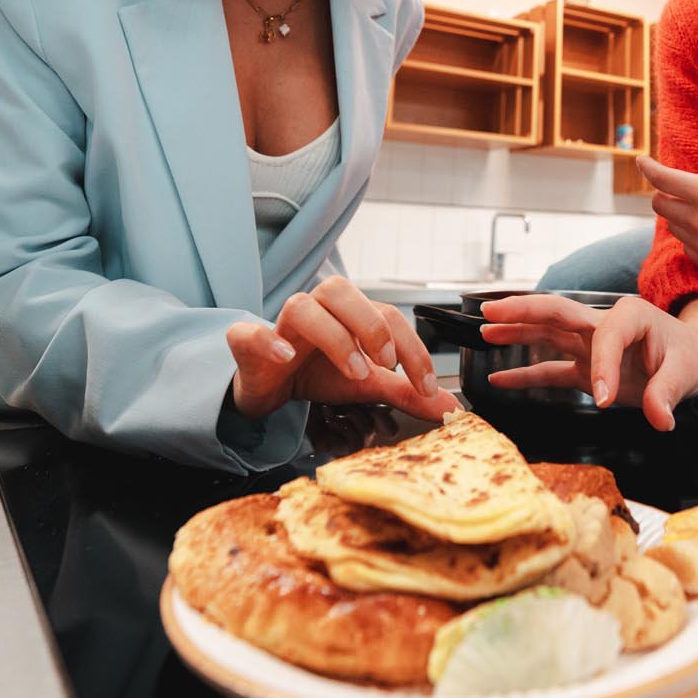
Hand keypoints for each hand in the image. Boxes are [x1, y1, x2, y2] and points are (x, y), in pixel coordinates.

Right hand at [226, 276, 456, 421]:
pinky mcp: (248, 343)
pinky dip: (268, 341)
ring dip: (334, 336)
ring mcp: (280, 324)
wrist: (271, 389)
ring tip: (355, 372)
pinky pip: (250, 332)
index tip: (428, 387)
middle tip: (388, 364)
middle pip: (342, 291)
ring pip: (302, 306)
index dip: (413, 349)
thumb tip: (449, 406)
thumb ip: (405, 391)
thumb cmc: (319, 375)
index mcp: (349, 313)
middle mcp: (317, 308)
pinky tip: (287, 358)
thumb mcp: (367, 385)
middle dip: (372, 325)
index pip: (388, 315)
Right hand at [476, 294, 697, 431]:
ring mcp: (591, 345)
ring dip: (516, 333)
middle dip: (524, 311)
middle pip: (557, 312)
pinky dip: (526, 374)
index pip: (606, 337)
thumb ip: (669, 393)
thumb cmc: (691, 355)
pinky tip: (499, 379)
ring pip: (547, 335)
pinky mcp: (586, 367)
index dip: (602, 368)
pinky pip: (551, 369)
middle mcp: (603, 325)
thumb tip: (660, 419)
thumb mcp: (688, 371)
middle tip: (491, 312)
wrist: (694, 356)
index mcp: (630, 317)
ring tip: (483, 334)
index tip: (604, 401)